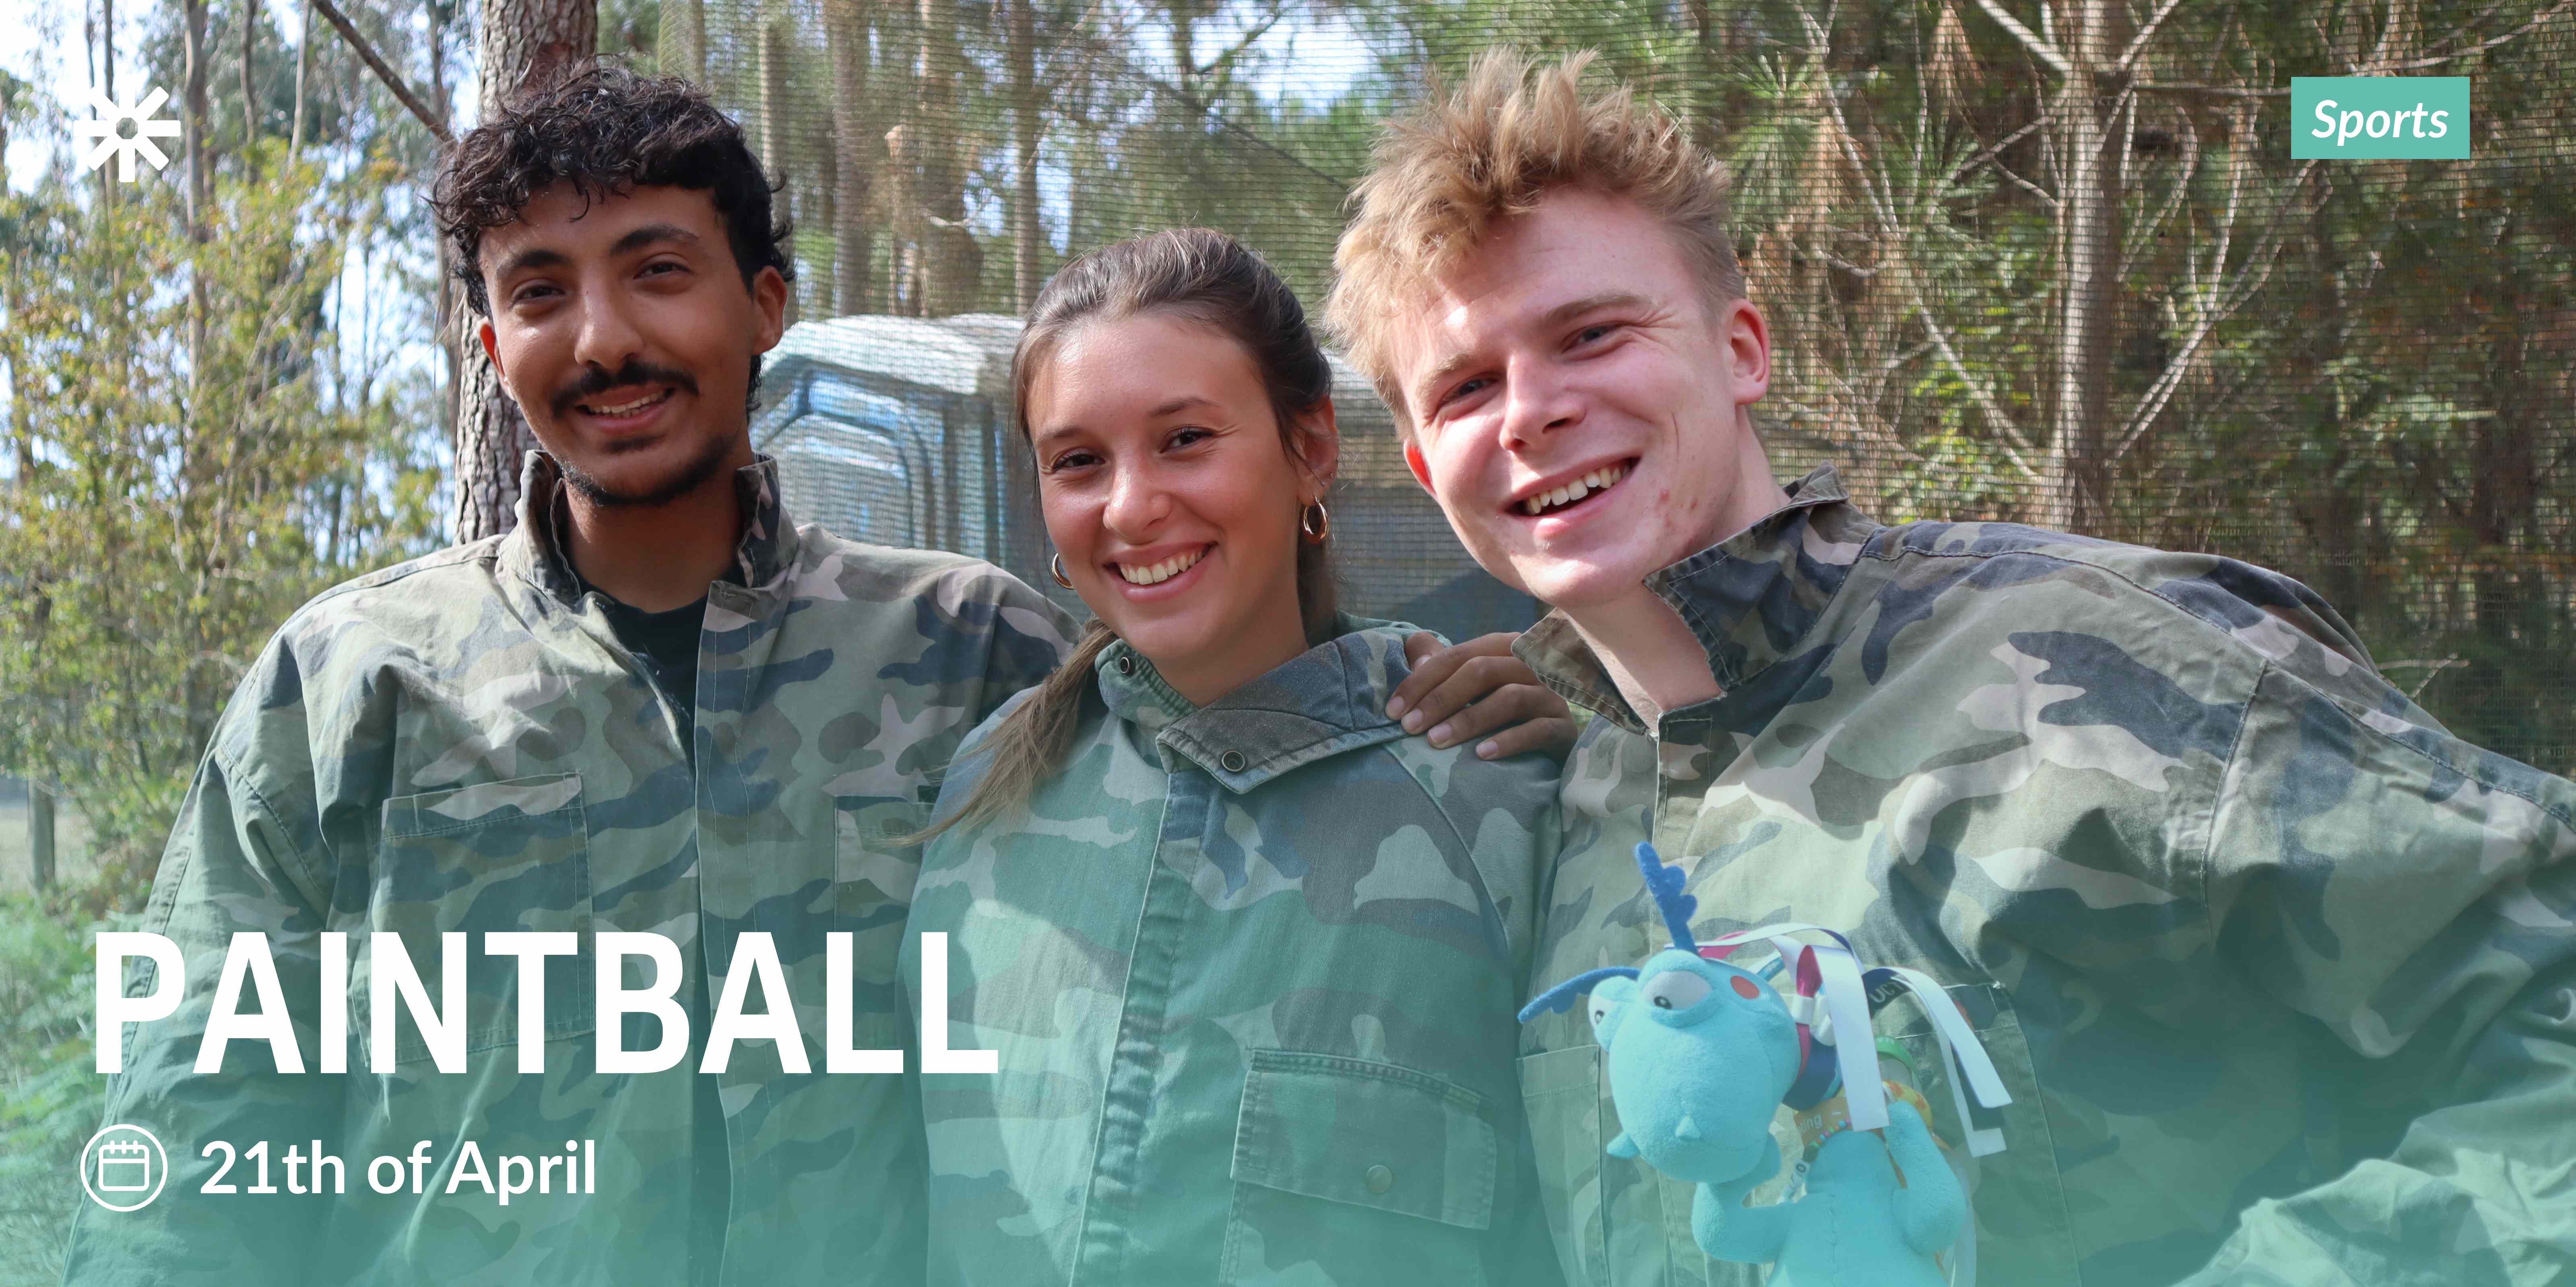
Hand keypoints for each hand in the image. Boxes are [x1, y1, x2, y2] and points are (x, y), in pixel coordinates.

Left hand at [1393, 631, 1577, 759]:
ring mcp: (1550, 696)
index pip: (1457, 655)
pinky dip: (1507, 741)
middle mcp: (1530, 666)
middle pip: (1482, 671)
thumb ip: (1443, 665)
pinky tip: (1481, 755)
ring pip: (1509, 698)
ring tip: (1435, 742)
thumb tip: (1412, 645)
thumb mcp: (1470, 688)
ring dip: (1468, 720)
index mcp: (1504, 648)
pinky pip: (1537, 730)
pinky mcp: (1564, 728)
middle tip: (1409, 727)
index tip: (1392, 710)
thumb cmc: (1499, 714)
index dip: (1421, 680)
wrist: (1547, 752)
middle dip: (1440, 699)